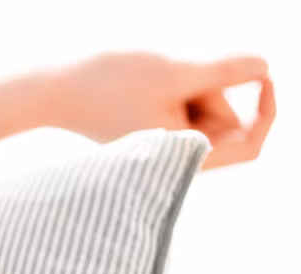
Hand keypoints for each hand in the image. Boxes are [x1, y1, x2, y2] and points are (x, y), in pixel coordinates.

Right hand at [52, 52, 275, 169]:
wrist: (55, 89)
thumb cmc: (108, 84)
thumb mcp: (176, 72)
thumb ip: (228, 71)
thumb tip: (266, 68)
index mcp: (183, 155)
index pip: (251, 144)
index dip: (267, 110)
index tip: (261, 76)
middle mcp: (175, 156)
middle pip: (226, 120)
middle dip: (211, 90)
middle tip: (173, 75)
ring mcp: (164, 143)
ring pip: (205, 108)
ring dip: (191, 84)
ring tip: (152, 80)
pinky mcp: (152, 130)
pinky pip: (185, 104)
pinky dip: (178, 86)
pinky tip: (147, 83)